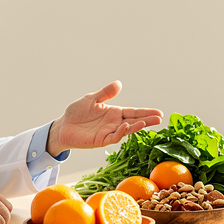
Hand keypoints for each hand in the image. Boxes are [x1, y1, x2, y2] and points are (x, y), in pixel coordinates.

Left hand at [46, 81, 163, 156]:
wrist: (63, 126)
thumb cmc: (77, 112)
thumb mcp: (92, 99)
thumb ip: (105, 93)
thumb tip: (119, 84)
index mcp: (114, 112)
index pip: (133, 112)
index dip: (146, 112)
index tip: (159, 113)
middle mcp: (114, 123)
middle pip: (134, 121)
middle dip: (147, 120)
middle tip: (160, 118)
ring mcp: (109, 132)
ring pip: (126, 130)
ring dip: (136, 126)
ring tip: (146, 122)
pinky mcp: (101, 140)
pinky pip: (113, 136)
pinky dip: (120, 132)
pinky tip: (125, 126)